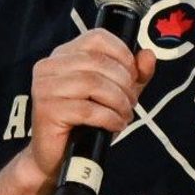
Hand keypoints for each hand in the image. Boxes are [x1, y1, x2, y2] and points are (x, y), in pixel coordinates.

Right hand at [24, 29, 155, 177]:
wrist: (57, 157)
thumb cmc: (84, 122)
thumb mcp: (115, 93)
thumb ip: (134, 75)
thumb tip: (148, 56)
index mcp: (63, 54)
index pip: (96, 37)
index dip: (122, 53)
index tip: (133, 75)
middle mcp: (50, 66)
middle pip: (97, 61)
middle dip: (123, 82)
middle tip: (131, 102)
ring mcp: (45, 87)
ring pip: (93, 83)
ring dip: (118, 101)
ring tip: (124, 114)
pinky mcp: (47, 110)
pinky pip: (87, 110)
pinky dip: (109, 117)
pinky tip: (115, 125)